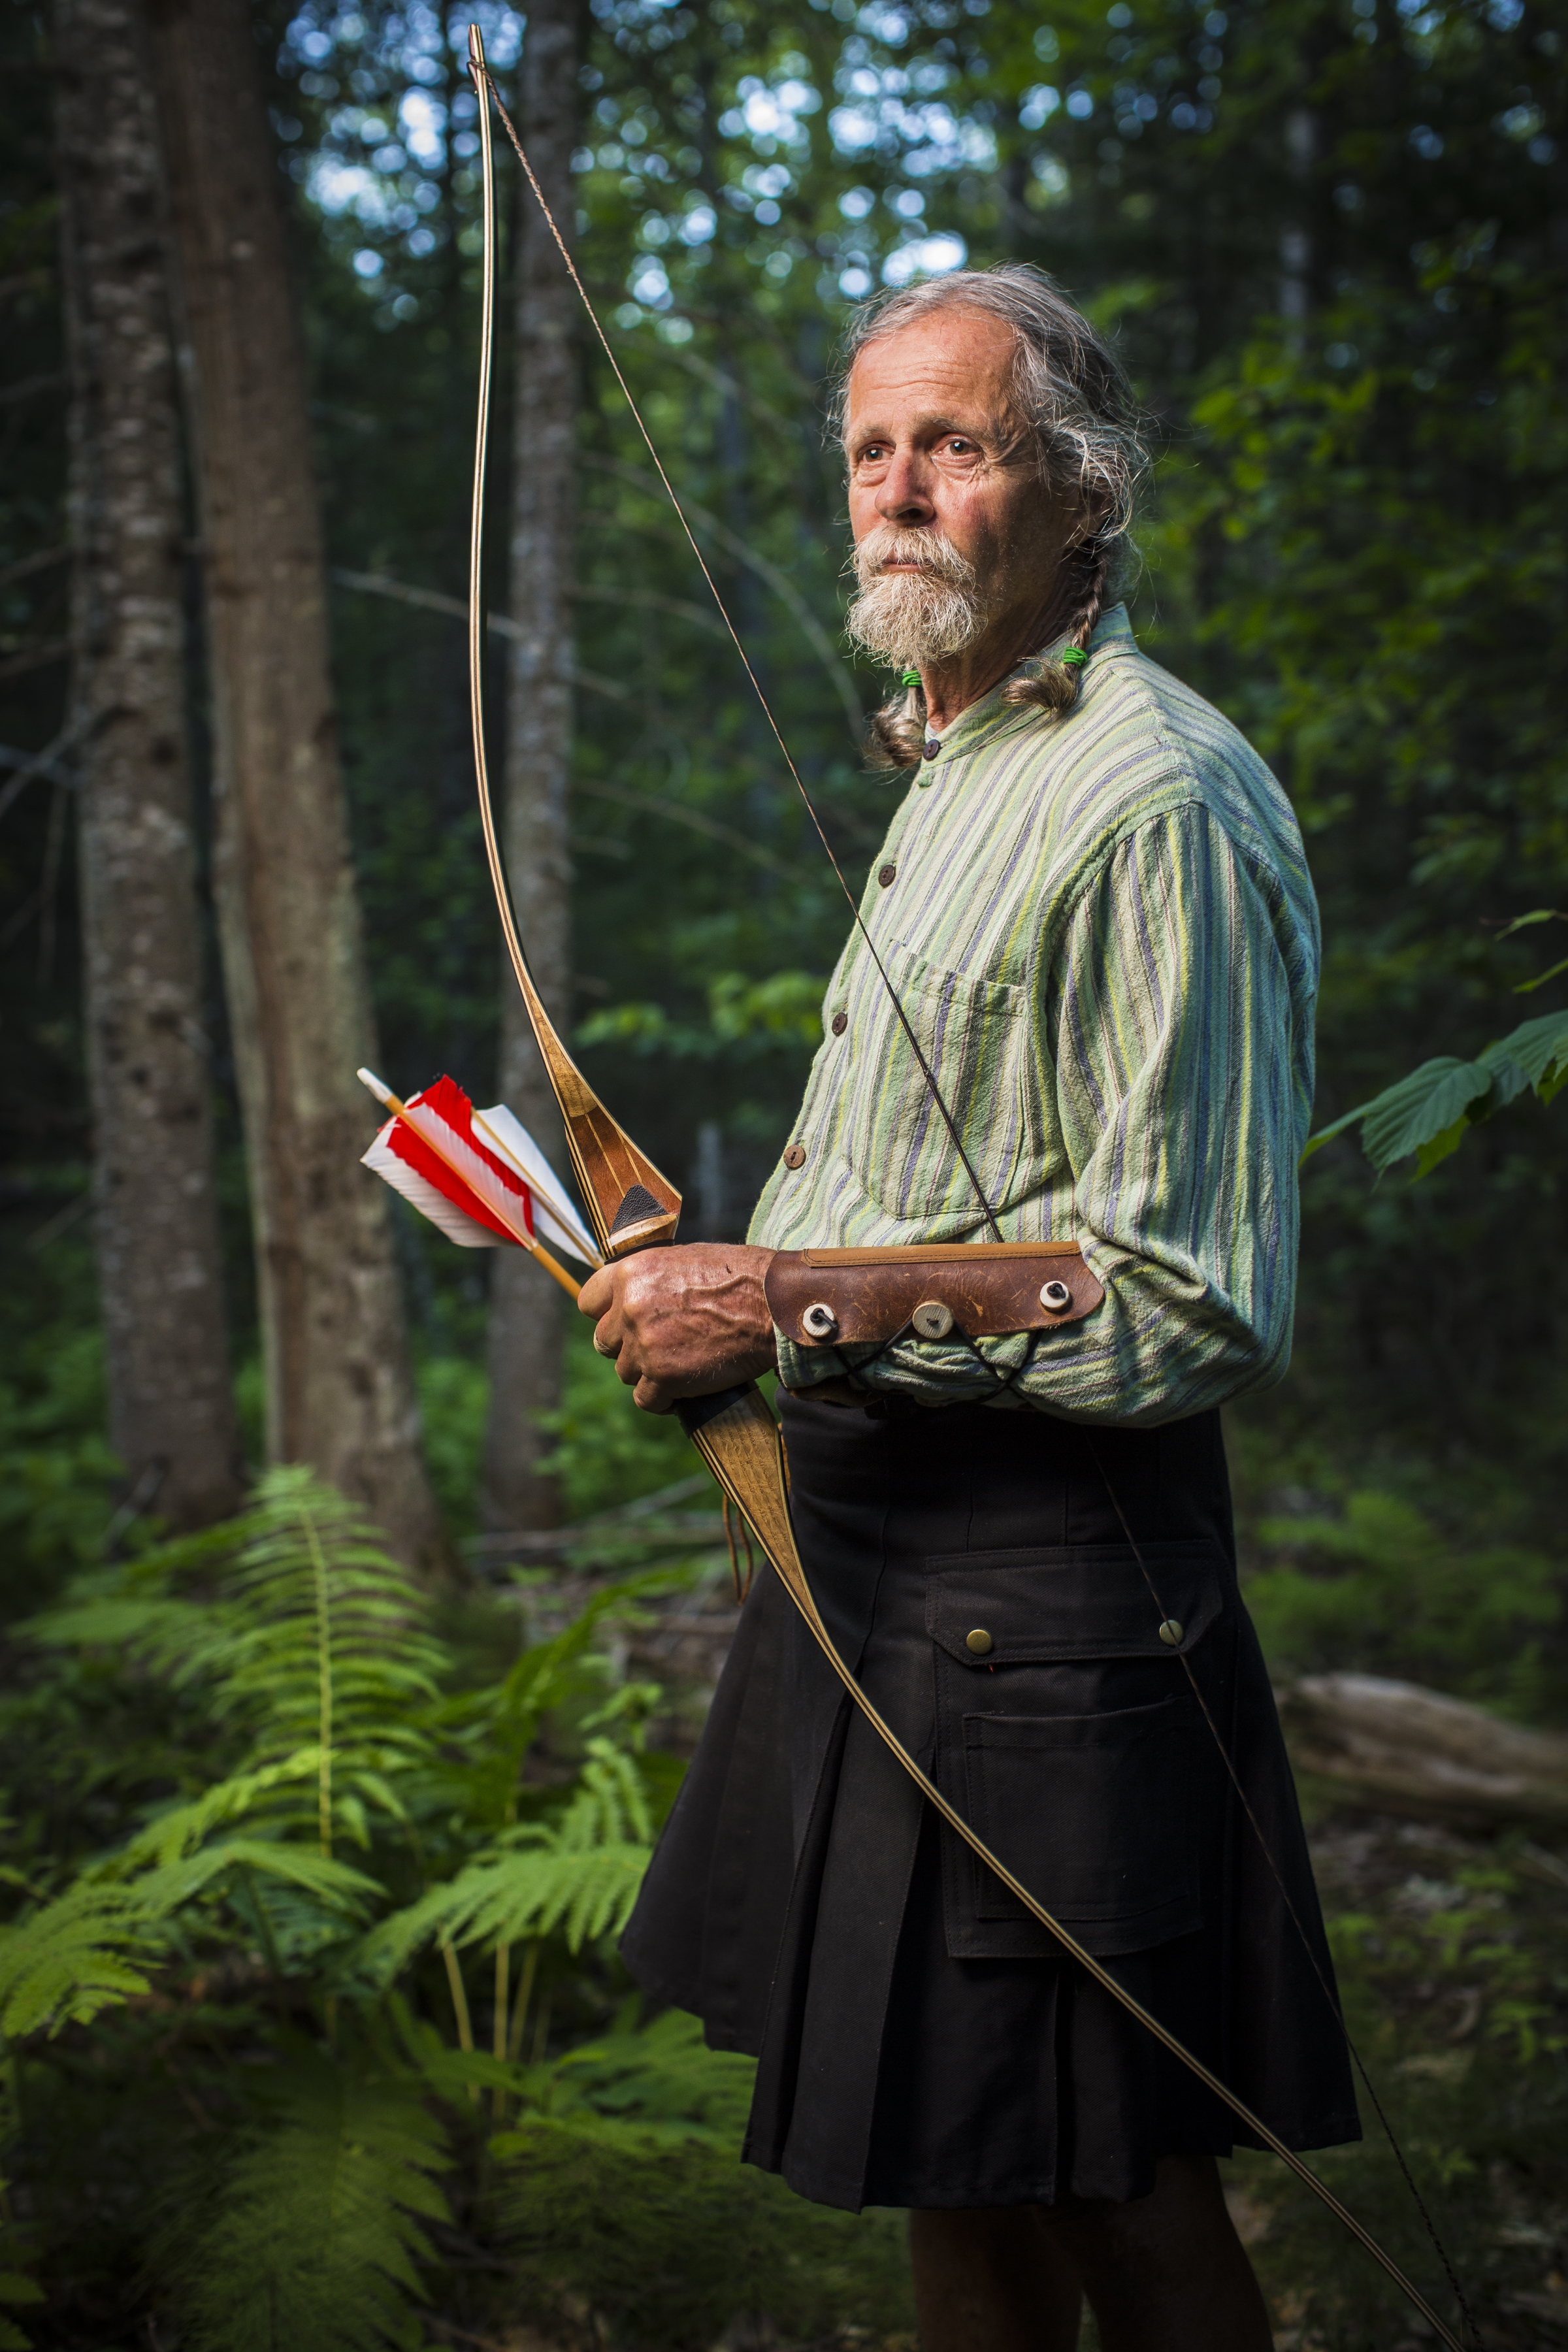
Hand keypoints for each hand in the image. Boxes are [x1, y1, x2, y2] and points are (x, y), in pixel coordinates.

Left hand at [577, 1242, 777, 1413]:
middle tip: (660, 1346)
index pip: (588, 1303)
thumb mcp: (682, 1261)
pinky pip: (645, 1400)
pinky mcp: (663, 1377)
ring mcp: (644, 1344)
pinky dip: (663, 1400)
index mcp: (630, 1273)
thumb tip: (631, 1298)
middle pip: (604, 1342)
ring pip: (625, 1372)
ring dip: (648, 1373)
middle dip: (628, 1347)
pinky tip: (682, 1391)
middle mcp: (629, 1308)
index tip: (623, 1323)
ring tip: (681, 1364)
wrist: (773, 1305)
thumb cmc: (738, 1278)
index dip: (607, 1315)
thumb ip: (648, 1281)